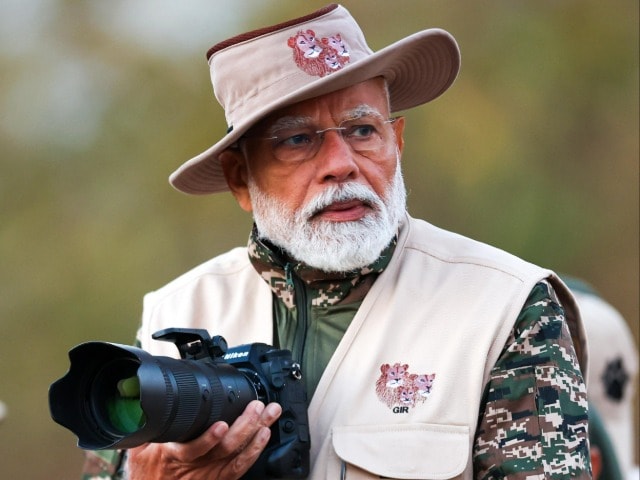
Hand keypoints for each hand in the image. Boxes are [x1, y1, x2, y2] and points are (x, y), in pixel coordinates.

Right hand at [126, 400, 281, 479]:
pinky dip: (254, 451)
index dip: (208, 439)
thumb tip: (141, 401)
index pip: (191, 449)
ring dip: (256, 433)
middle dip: (244, 426)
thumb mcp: (139, 447)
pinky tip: (265, 435)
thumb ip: (146, 426)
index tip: (221, 425)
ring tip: (268, 415)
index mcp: (172, 455)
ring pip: (236, 456)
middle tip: (257, 407)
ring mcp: (208, 475)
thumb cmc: (146, 472)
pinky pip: (240, 469)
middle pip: (223, 449)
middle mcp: (194, 467)